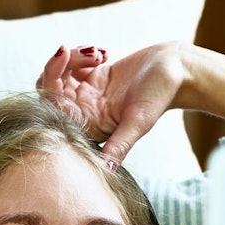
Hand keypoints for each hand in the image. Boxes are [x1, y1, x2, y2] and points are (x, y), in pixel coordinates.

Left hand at [37, 42, 191, 164]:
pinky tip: (104, 54)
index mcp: (91, 127)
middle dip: (58, 66)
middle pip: (49, 90)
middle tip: (76, 51)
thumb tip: (107, 172)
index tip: (64, 60)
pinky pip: (70, 63)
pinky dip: (81, 53)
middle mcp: (85, 112)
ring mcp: (86, 93)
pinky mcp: (91, 76)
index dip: (51, 84)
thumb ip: (119, 146)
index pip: (55, 110)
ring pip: (58, 74)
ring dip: (73, 57)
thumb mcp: (139, 122)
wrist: (175, 69)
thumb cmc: (160, 96)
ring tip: (99, 54)